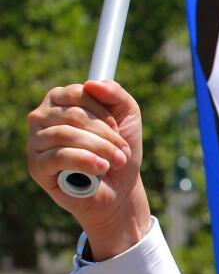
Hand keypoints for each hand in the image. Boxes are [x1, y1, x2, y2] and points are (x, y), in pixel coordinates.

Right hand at [26, 80, 150, 259]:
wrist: (120, 189)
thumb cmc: (120, 150)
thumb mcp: (128, 117)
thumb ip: (116, 94)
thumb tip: (92, 83)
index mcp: (60, 101)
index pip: (78, 93)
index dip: (104, 112)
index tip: (118, 129)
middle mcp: (42, 117)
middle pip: (73, 115)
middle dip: (106, 134)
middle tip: (122, 150)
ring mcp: (36, 141)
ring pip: (65, 134)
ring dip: (100, 148)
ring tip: (117, 161)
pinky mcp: (37, 166)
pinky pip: (58, 156)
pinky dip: (85, 160)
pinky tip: (102, 168)